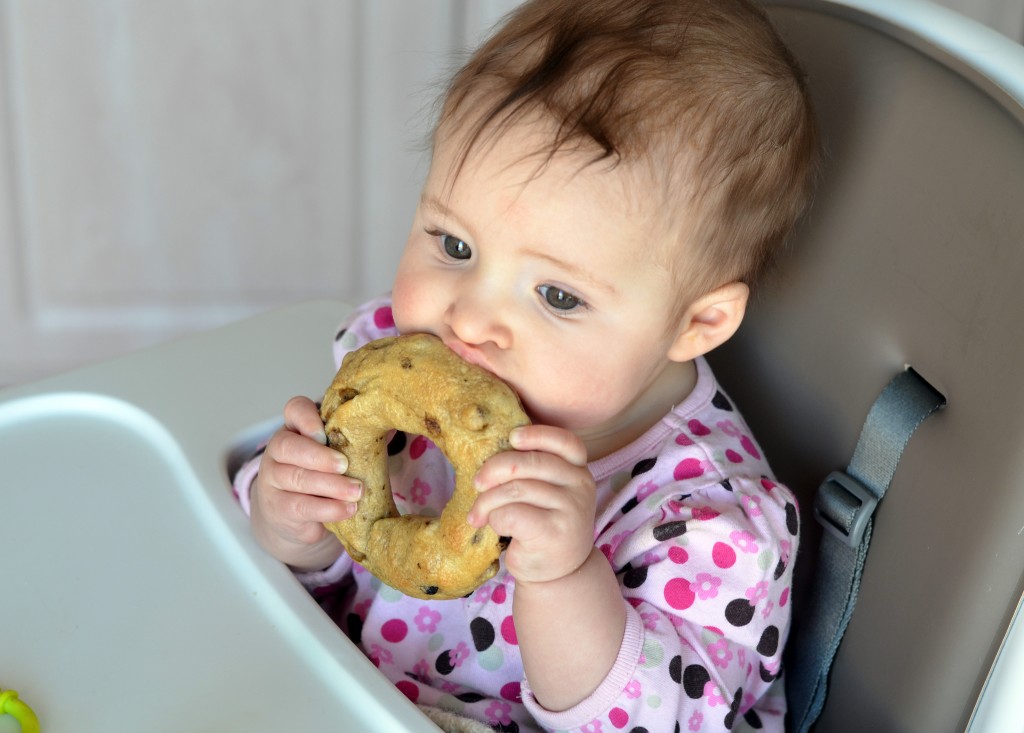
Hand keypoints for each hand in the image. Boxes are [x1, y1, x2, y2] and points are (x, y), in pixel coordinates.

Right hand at [250, 396, 361, 570]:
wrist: (295, 515)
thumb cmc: (323, 474)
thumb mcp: (335, 452)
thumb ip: (353, 439)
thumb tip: (390, 426)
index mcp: (294, 428)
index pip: (294, 410)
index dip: (307, 418)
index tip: (325, 433)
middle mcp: (277, 451)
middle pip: (288, 447)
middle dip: (319, 456)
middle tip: (345, 465)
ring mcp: (273, 481)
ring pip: (296, 479)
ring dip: (330, 485)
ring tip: (357, 492)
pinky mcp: (279, 509)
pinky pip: (301, 508)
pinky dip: (327, 509)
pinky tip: (348, 509)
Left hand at [469, 424, 595, 583]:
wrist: (558, 575)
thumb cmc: (544, 526)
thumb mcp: (548, 493)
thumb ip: (533, 471)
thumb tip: (491, 453)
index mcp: (579, 469)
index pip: (565, 442)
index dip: (536, 434)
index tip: (512, 437)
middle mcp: (580, 485)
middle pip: (530, 463)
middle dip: (494, 470)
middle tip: (476, 484)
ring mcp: (571, 509)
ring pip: (515, 489)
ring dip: (487, 501)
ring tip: (478, 514)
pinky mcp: (553, 532)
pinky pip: (511, 514)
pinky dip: (495, 518)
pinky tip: (495, 527)